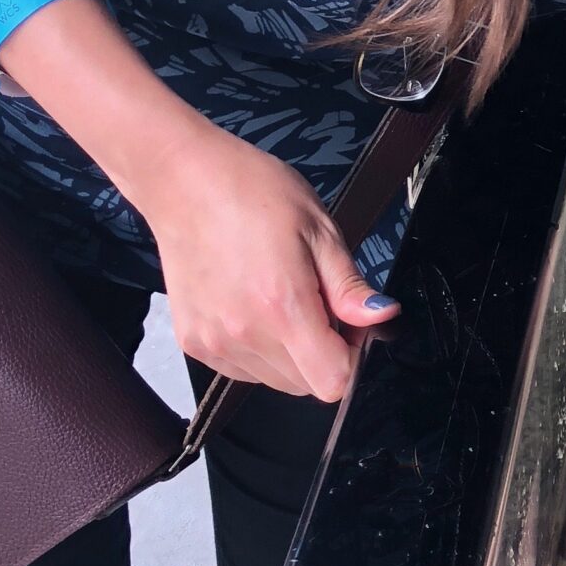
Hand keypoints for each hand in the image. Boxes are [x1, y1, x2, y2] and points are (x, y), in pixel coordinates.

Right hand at [131, 117, 397, 401]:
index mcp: (281, 306)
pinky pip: (243, 369)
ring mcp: (214, 343)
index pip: (332, 381)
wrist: (184, 181)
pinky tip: (252, 305)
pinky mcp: (193, 343)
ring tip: (279, 297)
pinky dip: (258, 349)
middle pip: (306, 385)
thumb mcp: (319, 229)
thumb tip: (382, 316)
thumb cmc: (252, 193)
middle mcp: (244, 334)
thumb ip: (349, 286)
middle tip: (315, 301)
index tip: (349, 326)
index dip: (351, 358)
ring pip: (275, 380)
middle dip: (323, 352)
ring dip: (290, 353)